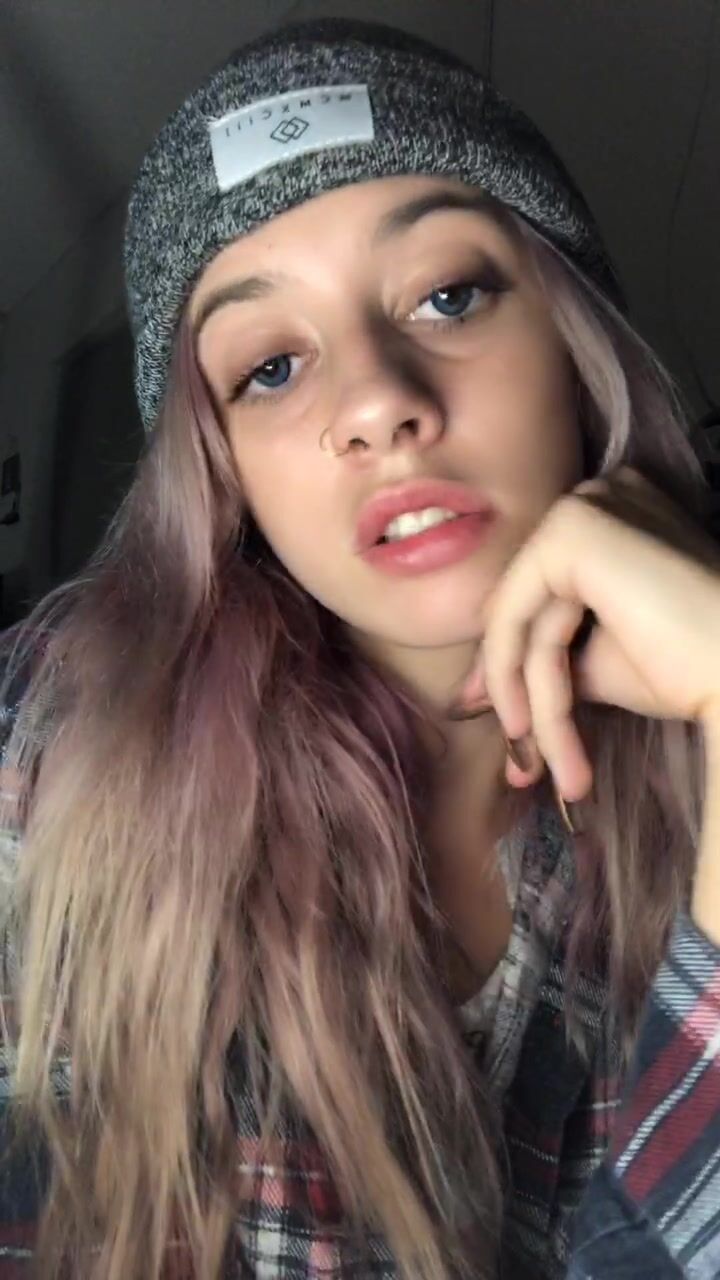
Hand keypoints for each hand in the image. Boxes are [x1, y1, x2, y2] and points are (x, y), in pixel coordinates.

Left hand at [456, 466, 719, 801]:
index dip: (515, 663)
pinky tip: (528, 732)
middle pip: (528, 608)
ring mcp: (586, 505)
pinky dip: (518, 680)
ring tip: (537, 770)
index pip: (542, 595)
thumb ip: (547, 657)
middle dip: (511, 687)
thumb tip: (483, 688)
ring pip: (525, 622)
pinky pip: (517, 617)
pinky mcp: (573, 529)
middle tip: (514, 761)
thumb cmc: (692, 668)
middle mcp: (600, 496)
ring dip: (530, 704)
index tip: (509, 728)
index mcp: (616, 516)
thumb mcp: (602, 660)